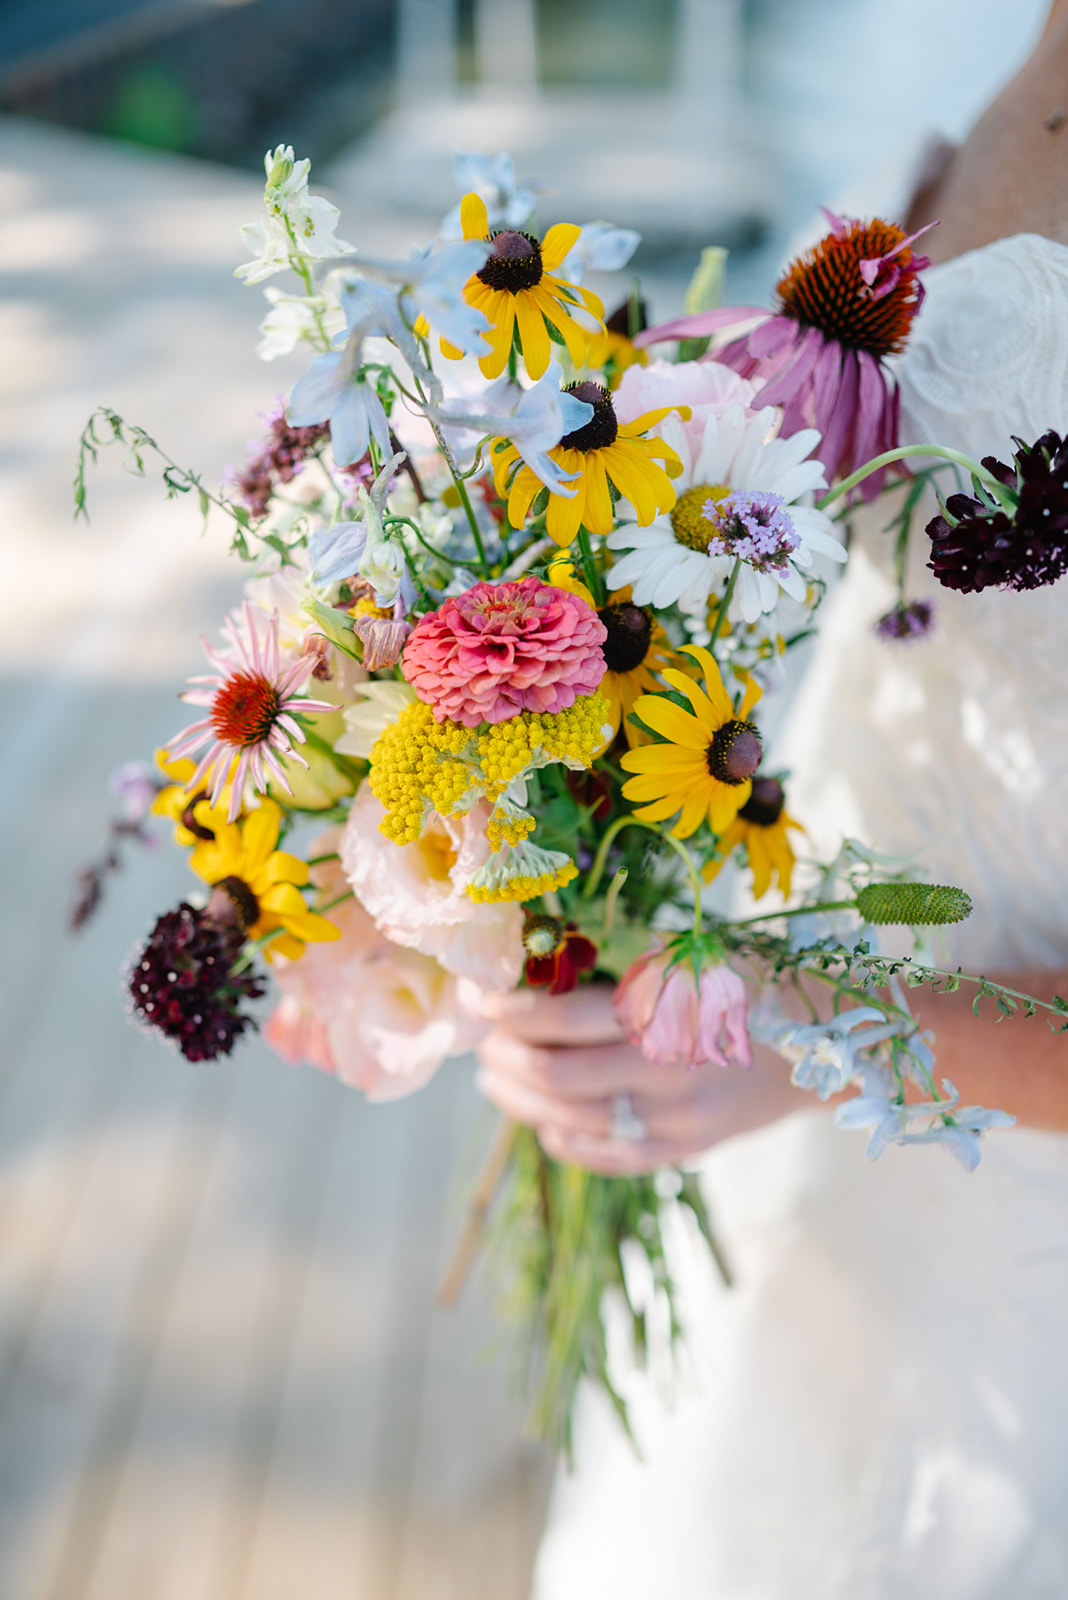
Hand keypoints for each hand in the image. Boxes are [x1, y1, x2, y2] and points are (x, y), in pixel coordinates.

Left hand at [474, 982, 809, 1176]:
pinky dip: (565, 1140)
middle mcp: (668, 1074)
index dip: (507, 1010)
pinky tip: (542, 1121)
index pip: (563, 1018)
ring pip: (572, 1121)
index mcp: (668, 1014)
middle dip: (503, 1056)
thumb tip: (544, 963)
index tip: (477, 997)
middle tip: (481, 1040)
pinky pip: (609, 1156)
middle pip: (555, 1077)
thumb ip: (626, 966)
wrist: (829, 1045)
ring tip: (494, 1079)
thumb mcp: (696, 955)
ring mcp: (677, 1122)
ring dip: (519, 1100)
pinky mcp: (686, 1150)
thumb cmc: (754, 984)